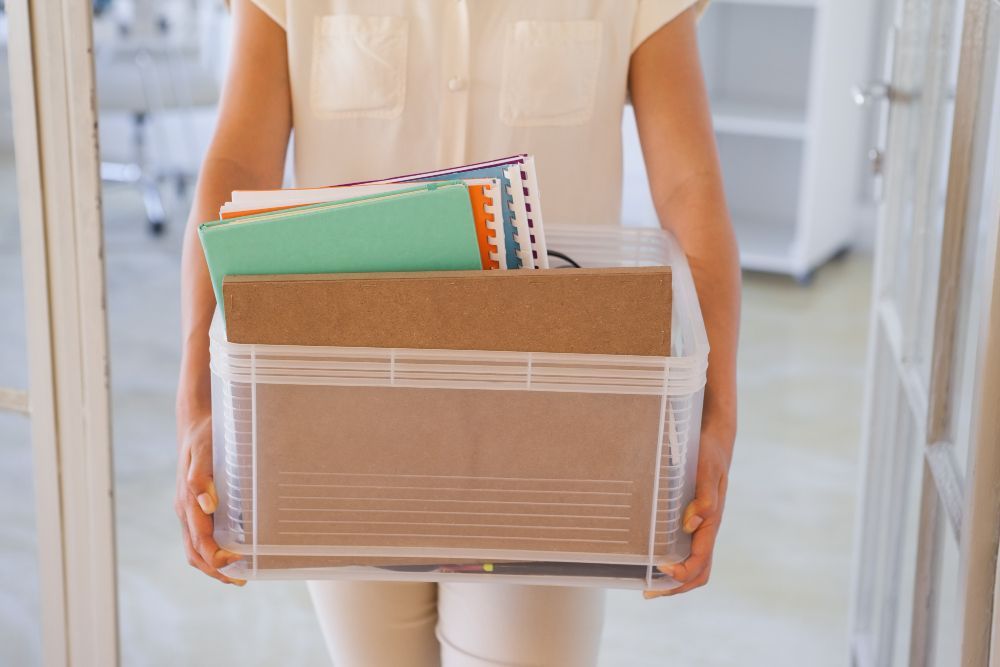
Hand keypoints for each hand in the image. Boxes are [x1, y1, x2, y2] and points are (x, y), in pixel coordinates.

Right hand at [175, 408, 245, 584]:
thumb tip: (206, 506)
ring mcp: (187, 509)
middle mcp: (185, 509)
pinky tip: (228, 553)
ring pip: (194, 548)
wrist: (195, 423)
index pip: (199, 541)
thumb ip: (202, 477)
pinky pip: (198, 536)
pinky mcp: (193, 506)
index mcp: (187, 501)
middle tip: (241, 579)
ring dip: (212, 565)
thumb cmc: (204, 436)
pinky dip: (210, 552)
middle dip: (215, 570)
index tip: (237, 563)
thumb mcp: (205, 451)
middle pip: (195, 552)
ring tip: (236, 575)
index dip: (216, 558)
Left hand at [645, 424, 732, 597]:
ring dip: (674, 579)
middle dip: (675, 587)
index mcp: (712, 523)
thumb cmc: (710, 454)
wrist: (715, 438)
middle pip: (698, 571)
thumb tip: (691, 525)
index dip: (681, 572)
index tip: (659, 569)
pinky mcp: (695, 518)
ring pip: (694, 564)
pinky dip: (674, 562)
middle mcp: (708, 529)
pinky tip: (655, 558)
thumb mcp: (707, 471)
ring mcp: (702, 526)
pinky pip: (688, 549)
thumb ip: (704, 498)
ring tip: (650, 584)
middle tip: (648, 592)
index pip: (700, 561)